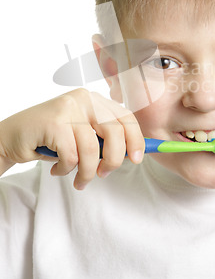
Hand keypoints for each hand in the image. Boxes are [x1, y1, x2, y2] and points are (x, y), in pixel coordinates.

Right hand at [0, 89, 144, 189]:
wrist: (11, 137)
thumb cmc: (50, 139)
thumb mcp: (83, 135)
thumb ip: (104, 139)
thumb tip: (133, 154)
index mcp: (95, 100)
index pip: (126, 117)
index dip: (136, 139)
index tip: (138, 159)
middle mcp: (85, 99)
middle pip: (115, 132)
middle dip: (113, 160)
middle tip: (102, 174)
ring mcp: (69, 107)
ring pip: (93, 150)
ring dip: (86, 173)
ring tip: (77, 180)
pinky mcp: (54, 121)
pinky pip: (72, 156)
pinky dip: (66, 169)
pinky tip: (57, 168)